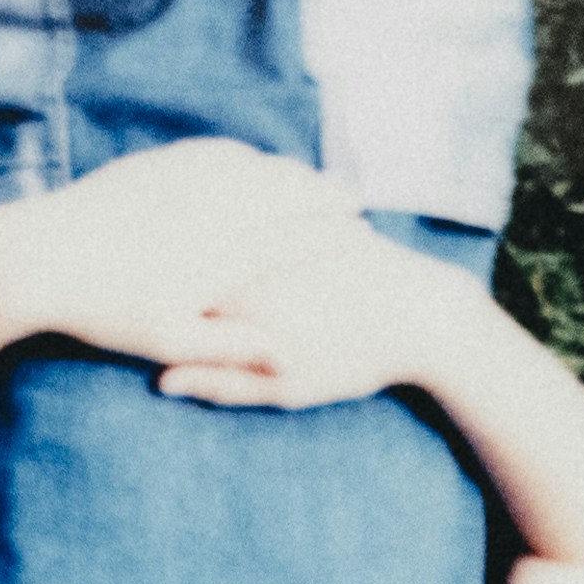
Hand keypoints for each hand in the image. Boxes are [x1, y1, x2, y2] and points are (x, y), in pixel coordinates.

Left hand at [0, 135, 363, 364]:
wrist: (40, 255)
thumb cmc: (107, 310)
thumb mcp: (171, 341)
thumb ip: (229, 349)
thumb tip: (280, 353)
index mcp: (224, 257)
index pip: (296, 238)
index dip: (332, 233)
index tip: (361, 233)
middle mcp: (211, 211)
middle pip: (285, 195)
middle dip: (323, 196)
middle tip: (353, 200)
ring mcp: (185, 181)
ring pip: (256, 169)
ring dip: (290, 172)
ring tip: (316, 180)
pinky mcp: (159, 165)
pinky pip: (216, 154)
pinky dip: (245, 157)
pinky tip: (255, 162)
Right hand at [137, 204, 482, 414]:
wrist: (424, 316)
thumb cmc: (352, 361)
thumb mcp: (285, 388)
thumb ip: (223, 382)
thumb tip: (165, 384)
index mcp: (236, 302)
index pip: (172, 297)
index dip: (160, 306)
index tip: (161, 318)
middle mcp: (249, 255)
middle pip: (192, 249)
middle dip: (180, 259)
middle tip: (180, 285)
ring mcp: (274, 222)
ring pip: (227, 214)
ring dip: (214, 223)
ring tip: (229, 270)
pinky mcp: (299, 202)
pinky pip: (263, 194)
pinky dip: (252, 205)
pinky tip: (254, 224)